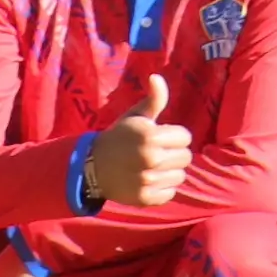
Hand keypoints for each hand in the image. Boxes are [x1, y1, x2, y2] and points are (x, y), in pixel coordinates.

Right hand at [89, 73, 191, 207]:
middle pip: (186, 157)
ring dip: (169, 171)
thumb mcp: (135, 116)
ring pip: (180, 176)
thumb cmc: (119, 137)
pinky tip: (147, 181)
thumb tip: (157, 77)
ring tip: (151, 167)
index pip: (185, 137)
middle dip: (173, 153)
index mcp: (150, 136)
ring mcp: (147, 180)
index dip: (174, 136)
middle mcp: (150, 158)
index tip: (159, 138)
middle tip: (155, 153)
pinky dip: (162, 189)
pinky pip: (170, 193)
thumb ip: (154, 99)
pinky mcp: (144, 198)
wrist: (91, 167)